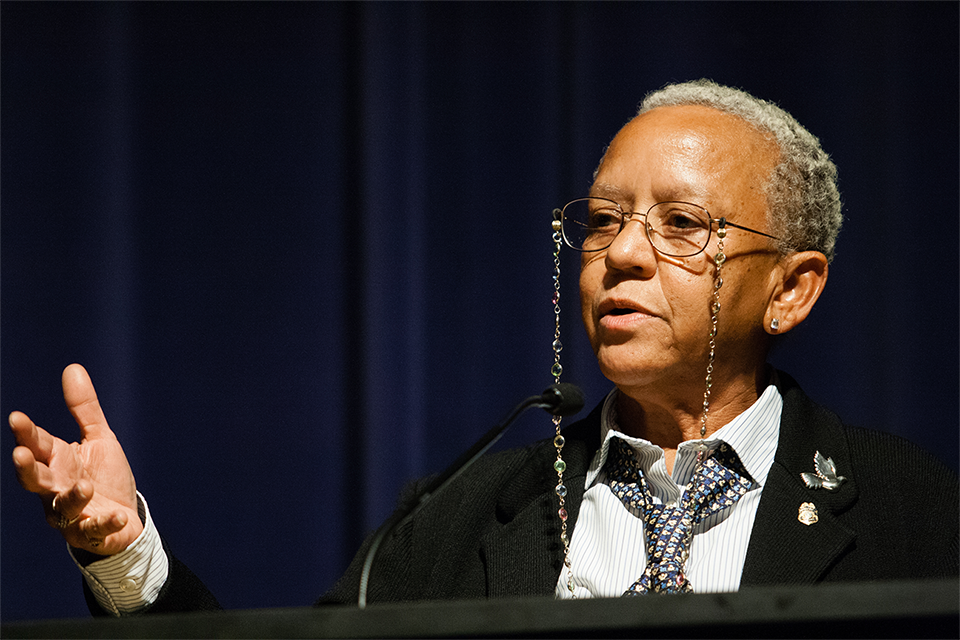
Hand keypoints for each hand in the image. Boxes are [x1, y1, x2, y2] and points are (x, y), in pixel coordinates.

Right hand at [10, 364, 142, 554]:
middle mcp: (57, 489)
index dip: (25, 433)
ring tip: (86, 487)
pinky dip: (104, 523)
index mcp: (58, 462)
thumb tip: (73, 368)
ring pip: (63, 508)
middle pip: (35, 480)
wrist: (124, 519)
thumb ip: (85, 409)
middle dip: (26, 469)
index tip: (16, 418)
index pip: (36, 445)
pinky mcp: (91, 534)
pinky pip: (95, 530)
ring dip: (73, 497)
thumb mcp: (99, 439)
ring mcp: (72, 514)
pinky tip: (117, 514)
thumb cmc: (105, 477)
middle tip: (21, 454)